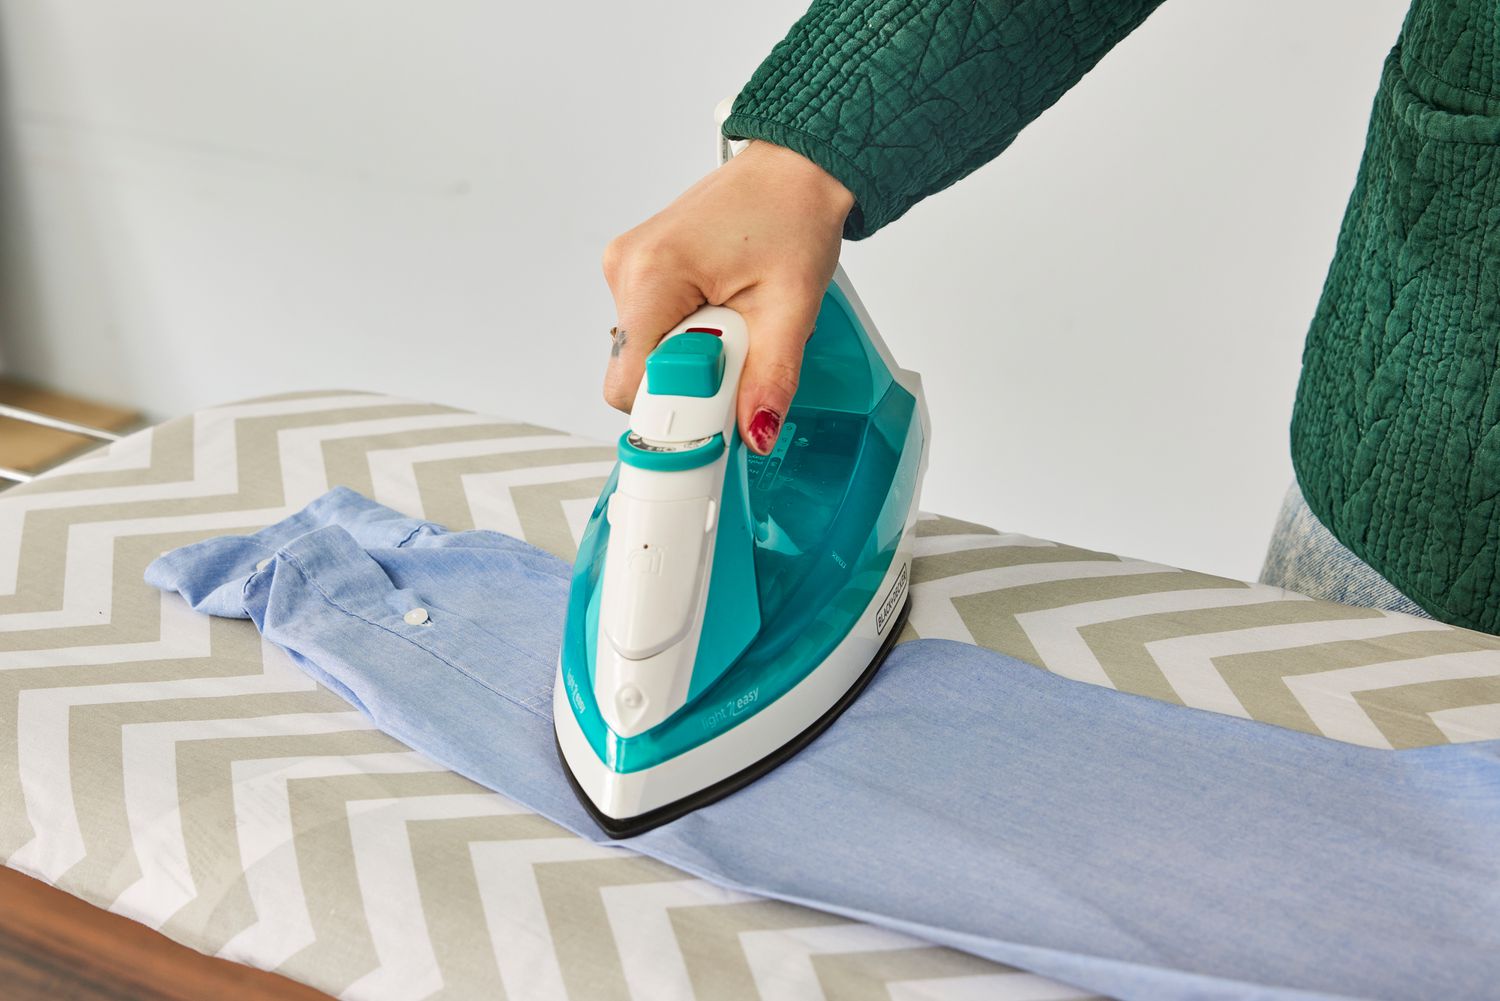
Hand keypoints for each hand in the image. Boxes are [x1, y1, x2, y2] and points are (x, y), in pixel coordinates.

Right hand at [602, 140, 853, 453]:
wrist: (794, 170)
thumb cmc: (792, 215)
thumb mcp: (791, 307)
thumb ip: (770, 378)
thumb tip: (755, 433)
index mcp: (655, 273)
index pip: (629, 382)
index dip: (673, 407)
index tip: (716, 407)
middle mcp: (627, 268)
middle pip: (637, 371)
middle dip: (690, 379)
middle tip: (741, 348)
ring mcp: (628, 268)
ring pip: (646, 354)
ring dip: (692, 356)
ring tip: (736, 319)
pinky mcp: (639, 271)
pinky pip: (653, 330)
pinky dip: (687, 336)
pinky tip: (721, 309)